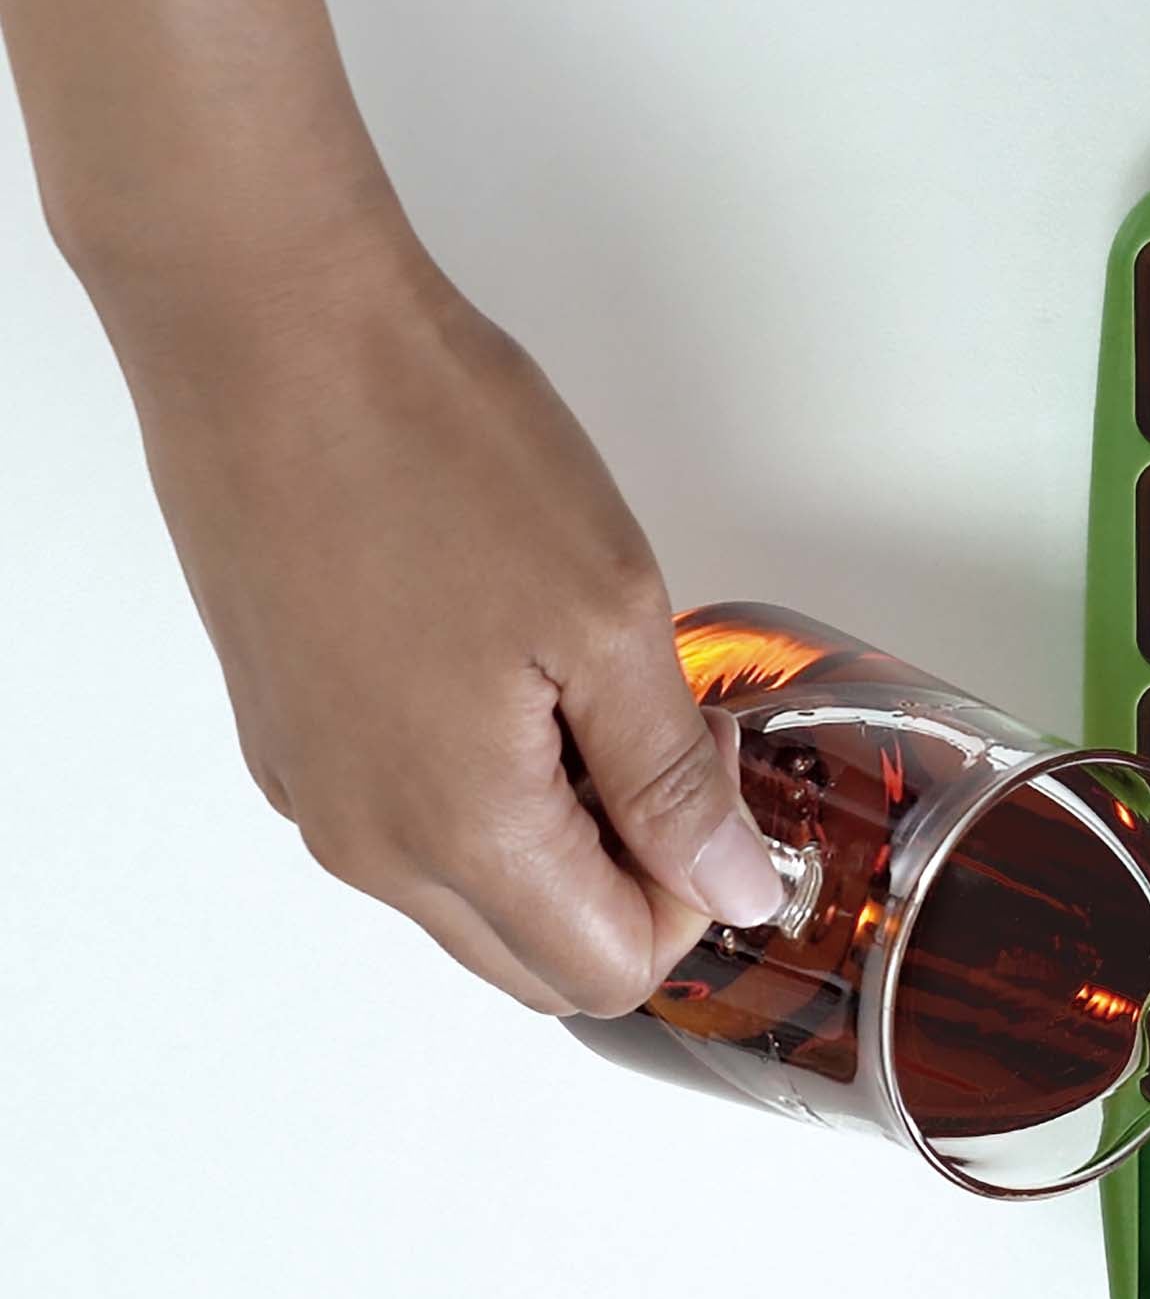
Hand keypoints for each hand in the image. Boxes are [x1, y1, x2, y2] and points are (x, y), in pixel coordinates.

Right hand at [111, 240, 783, 1014]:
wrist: (268, 330)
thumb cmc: (431, 446)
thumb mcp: (610, 618)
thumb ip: (674, 779)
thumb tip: (733, 888)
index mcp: (455, 829)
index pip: (609, 969)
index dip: (694, 890)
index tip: (711, 767)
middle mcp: (365, 840)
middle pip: (535, 957)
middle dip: (629, 881)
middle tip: (663, 738)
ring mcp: (313, 787)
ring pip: (471, 896)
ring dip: (559, 834)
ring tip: (587, 687)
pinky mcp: (288, 731)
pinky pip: (408, 823)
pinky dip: (484, 788)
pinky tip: (510, 666)